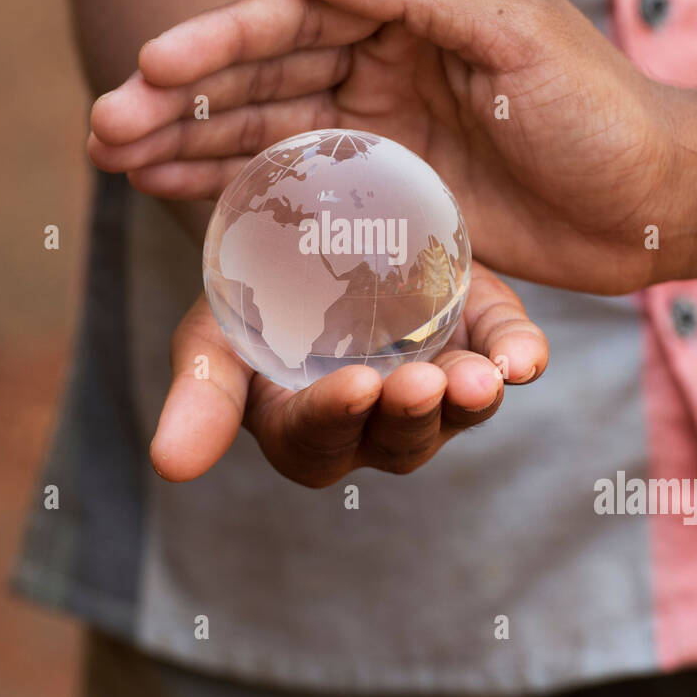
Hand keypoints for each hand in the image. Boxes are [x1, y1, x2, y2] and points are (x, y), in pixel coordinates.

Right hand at [89, 0, 696, 293]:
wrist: (653, 199)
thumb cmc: (596, 107)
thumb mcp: (515, 32)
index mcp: (409, 5)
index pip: (294, 16)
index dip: (219, 42)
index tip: (149, 66)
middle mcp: (383, 60)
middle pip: (263, 76)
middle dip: (180, 102)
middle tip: (101, 129)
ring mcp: (382, 126)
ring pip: (267, 130)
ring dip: (193, 145)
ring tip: (115, 161)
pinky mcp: (388, 188)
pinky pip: (299, 183)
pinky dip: (241, 187)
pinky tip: (184, 195)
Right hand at [152, 263, 546, 486]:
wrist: (302, 231)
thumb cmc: (249, 298)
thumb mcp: (212, 335)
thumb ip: (200, 393)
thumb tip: (169, 465)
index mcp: (305, 428)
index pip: (317, 442)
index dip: (333, 420)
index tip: (352, 386)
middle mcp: (377, 420)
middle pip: (398, 440)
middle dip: (409, 416)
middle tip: (421, 385)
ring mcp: (433, 379)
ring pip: (458, 410)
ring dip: (470, 399)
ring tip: (481, 379)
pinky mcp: (478, 333)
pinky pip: (505, 353)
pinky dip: (517, 353)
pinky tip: (528, 358)